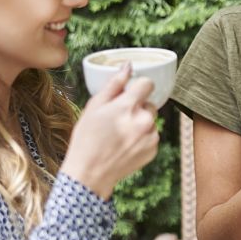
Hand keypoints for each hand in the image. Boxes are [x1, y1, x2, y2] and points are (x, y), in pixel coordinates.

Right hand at [61, 64, 159, 198]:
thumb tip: (128, 66)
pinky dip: (142, 138)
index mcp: (128, 107)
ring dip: (140, 123)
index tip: (131, 93)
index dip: (138, 87)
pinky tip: (125, 145)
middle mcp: (144, 120)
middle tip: (117, 119)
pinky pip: (152, 136)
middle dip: (137, 107)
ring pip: (151, 120)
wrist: (90, 173)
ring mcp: (151, 136)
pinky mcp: (154, 149)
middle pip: (149, 103)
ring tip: (119, 135)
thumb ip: (114, 85)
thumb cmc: (87, 138)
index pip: (147, 84)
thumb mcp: (94, 107)